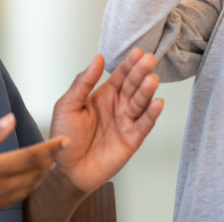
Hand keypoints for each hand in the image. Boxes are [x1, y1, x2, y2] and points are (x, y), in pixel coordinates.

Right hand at [0, 114, 66, 221]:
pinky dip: (30, 185)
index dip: (50, 148)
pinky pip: (18, 197)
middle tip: (60, 146)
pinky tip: (29, 178)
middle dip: (50, 159)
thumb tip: (8, 120)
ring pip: (29, 187)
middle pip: (34, 173)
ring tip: (49, 160)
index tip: (63, 139)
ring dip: (42, 173)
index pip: (29, 157)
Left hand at [48, 48, 163, 194]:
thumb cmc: (65, 136)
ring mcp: (126, 122)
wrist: (67, 169)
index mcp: (103, 95)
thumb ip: (83, 82)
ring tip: (152, 79)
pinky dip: (152, 114)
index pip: (120, 75)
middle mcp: (118, 105)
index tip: (137, 52)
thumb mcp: (67, 105)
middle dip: (141, 72)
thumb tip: (97, 59)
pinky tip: (158, 103)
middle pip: (133, 85)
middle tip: (149, 60)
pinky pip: (144, 124)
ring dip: (147, 91)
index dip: (129, 64)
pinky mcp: (132, 139)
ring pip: (140, 102)